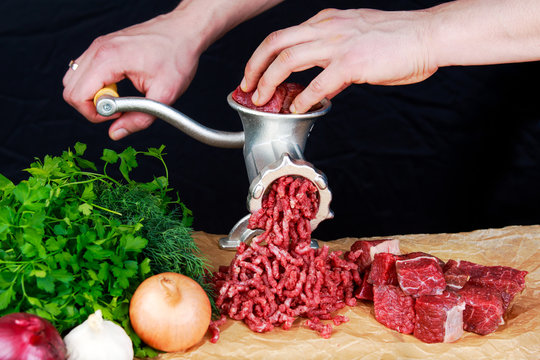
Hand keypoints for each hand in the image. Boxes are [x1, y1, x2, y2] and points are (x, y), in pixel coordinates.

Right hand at [63, 12, 202, 139]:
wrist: (184, 31)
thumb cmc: (177, 56)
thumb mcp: (164, 95)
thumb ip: (139, 118)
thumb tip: (116, 133)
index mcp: (108, 59)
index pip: (77, 96)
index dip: (95, 114)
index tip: (119, 114)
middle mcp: (97, 49)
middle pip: (70, 89)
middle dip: (91, 107)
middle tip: (120, 108)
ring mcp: (98, 46)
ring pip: (74, 80)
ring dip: (93, 96)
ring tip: (121, 97)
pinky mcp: (103, 47)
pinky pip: (85, 71)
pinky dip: (96, 84)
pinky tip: (119, 86)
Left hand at [241, 8, 437, 112]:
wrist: (427, 36)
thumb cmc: (397, 40)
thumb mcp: (358, 41)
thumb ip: (336, 60)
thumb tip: (325, 84)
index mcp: (326, 21)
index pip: (283, 36)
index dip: (262, 56)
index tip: (253, 73)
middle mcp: (326, 28)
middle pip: (275, 43)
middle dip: (254, 66)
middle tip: (247, 86)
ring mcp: (338, 43)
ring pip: (287, 59)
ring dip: (269, 82)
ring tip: (262, 100)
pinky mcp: (352, 62)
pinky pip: (317, 84)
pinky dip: (303, 99)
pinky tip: (298, 109)